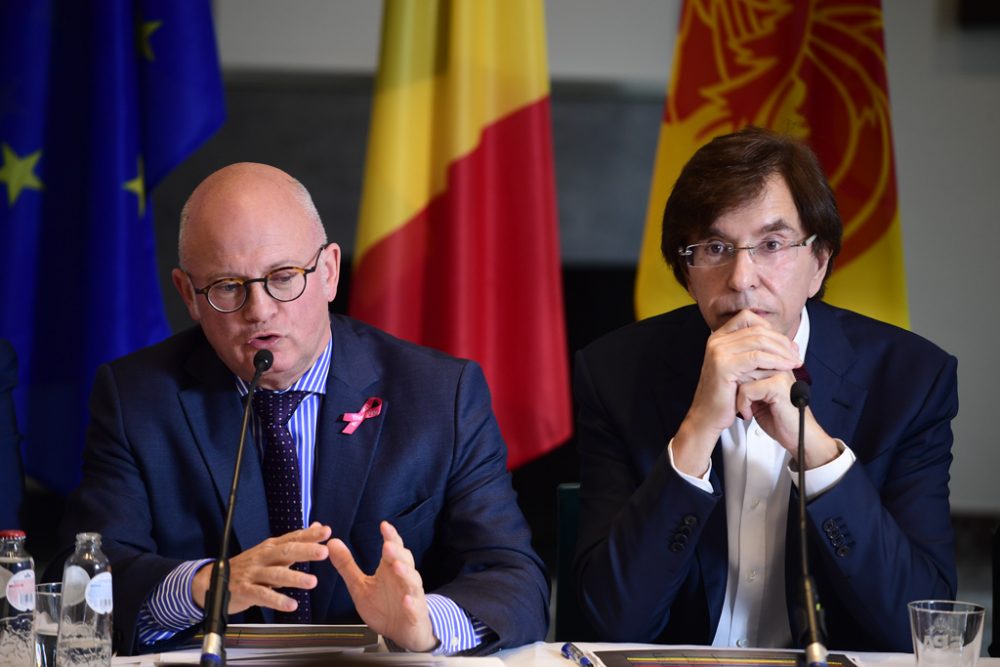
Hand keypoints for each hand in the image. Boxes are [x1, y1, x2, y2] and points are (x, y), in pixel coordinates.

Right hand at [192, 522, 331, 614]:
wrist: (211, 581)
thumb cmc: (248, 567)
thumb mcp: (271, 551)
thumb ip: (295, 541)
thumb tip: (317, 526)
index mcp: (271, 547)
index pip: (293, 537)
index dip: (309, 535)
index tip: (326, 532)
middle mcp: (263, 557)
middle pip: (286, 551)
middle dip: (305, 551)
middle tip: (324, 552)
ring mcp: (253, 573)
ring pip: (276, 574)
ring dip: (295, 577)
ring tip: (312, 582)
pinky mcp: (245, 590)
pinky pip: (262, 595)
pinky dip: (277, 600)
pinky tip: (291, 605)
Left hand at [327, 521, 436, 651]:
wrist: (402, 632)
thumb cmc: (383, 606)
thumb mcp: (359, 585)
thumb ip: (347, 565)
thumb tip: (332, 543)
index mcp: (390, 569)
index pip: (393, 548)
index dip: (390, 537)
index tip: (384, 526)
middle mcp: (403, 578)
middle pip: (404, 561)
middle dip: (396, 552)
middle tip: (387, 545)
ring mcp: (411, 595)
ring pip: (412, 581)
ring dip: (405, 573)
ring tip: (397, 567)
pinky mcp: (414, 613)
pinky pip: (414, 607)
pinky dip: (410, 603)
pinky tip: (406, 600)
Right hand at [673, 310, 801, 475]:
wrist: (709, 416)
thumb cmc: (726, 395)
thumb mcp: (741, 367)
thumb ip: (754, 352)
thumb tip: (783, 342)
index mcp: (719, 337)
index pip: (749, 318)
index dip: (770, 328)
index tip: (786, 344)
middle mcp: (716, 340)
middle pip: (757, 329)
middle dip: (781, 341)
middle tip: (796, 354)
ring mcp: (718, 351)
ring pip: (759, 340)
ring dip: (782, 351)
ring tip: (795, 362)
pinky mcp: (724, 365)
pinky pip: (757, 357)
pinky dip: (775, 360)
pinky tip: (786, 368)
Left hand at [738, 374, 839, 468]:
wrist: (800, 436)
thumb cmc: (782, 420)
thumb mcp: (760, 398)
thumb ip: (749, 383)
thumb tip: (729, 375)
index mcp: (778, 366)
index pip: (748, 359)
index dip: (735, 377)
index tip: (734, 393)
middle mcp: (780, 367)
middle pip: (744, 365)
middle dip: (735, 385)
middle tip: (738, 403)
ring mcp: (780, 375)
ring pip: (743, 375)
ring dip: (737, 396)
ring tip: (744, 409)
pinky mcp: (777, 386)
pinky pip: (747, 389)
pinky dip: (743, 404)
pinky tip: (749, 414)